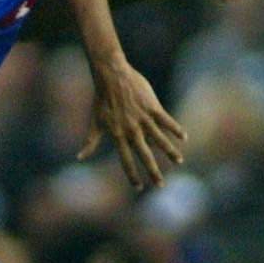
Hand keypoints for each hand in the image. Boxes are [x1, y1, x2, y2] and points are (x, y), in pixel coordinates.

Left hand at [78, 59, 185, 188]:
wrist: (110, 75)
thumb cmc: (101, 99)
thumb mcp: (95, 122)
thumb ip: (90, 142)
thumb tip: (79, 158)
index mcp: (117, 135)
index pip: (126, 160)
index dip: (132, 175)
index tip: (138, 187)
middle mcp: (131, 130)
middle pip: (144, 155)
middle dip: (153, 172)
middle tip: (160, 185)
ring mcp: (142, 118)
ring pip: (159, 139)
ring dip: (170, 152)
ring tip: (179, 162)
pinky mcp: (152, 106)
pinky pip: (166, 120)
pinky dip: (175, 129)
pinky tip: (184, 137)